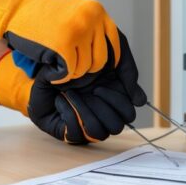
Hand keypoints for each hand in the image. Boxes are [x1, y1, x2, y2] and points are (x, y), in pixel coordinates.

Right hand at [0, 0, 119, 83]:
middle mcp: (92, 18)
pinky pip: (68, 72)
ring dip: (69, 72)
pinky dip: (58, 76)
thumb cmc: (37, 14)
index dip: (116, 65)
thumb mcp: (72, 13)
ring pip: (84, 69)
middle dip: (85, 70)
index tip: (117, 80)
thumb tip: (108, 60)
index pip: (117, 44)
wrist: (11, 7)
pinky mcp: (64, 44)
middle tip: (68, 67)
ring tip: (53, 62)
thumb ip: (90, 29)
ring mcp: (79, 30)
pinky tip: (48, 70)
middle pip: (101, 61)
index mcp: (96, 10)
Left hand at [28, 32, 146, 143]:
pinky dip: (69, 113)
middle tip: (89, 89)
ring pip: (99, 132)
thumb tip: (140, 101)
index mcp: (113, 97)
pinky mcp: (66, 129)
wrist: (44, 58)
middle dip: (102, 106)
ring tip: (70, 93)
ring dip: (85, 110)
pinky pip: (76, 133)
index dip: (118, 101)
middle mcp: (100, 112)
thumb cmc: (77, 54)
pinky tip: (61, 99)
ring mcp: (84, 121)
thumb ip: (129, 71)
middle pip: (117, 125)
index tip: (100, 86)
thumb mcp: (110, 51)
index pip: (128, 112)